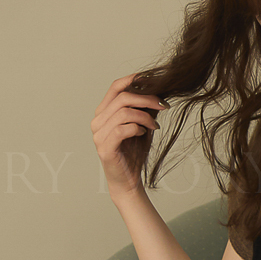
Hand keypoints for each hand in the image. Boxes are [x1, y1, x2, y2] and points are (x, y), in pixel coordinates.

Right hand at [91, 74, 166, 197]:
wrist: (128, 180)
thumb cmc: (133, 152)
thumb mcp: (142, 124)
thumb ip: (144, 108)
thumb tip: (158, 89)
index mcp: (103, 112)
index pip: (115, 87)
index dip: (133, 79)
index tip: (152, 80)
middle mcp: (97, 121)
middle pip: (123, 97)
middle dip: (147, 99)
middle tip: (163, 105)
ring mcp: (99, 134)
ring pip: (124, 112)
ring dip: (145, 116)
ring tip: (154, 125)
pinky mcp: (105, 147)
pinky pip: (123, 129)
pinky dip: (138, 128)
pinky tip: (144, 133)